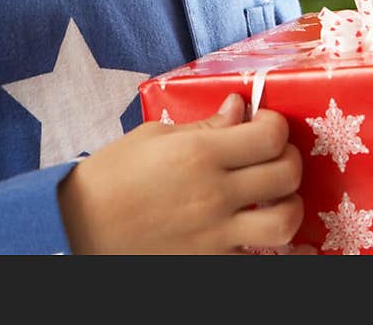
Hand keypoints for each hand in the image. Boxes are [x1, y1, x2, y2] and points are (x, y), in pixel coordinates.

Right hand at [57, 92, 302, 253]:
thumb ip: (205, 126)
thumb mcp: (155, 136)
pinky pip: (258, 258)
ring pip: (285, 223)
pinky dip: (270, 245)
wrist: (81, 227)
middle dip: (289, 157)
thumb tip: (239, 108)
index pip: (269, 135)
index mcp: (200, 154)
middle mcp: (216, 194)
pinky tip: (263, 232)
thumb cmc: (113, 174)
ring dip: (290, 205)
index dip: (276, 124)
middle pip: (286, 174)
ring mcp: (216, 234)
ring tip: (277, 196)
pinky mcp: (211, 263)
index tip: (264, 122)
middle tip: (275, 153)